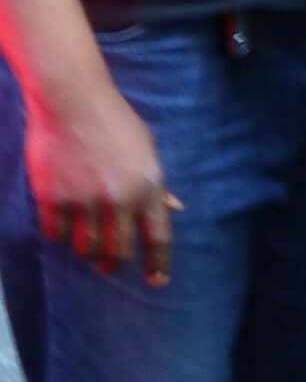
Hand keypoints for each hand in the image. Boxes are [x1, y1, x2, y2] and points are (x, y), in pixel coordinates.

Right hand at [25, 76, 176, 284]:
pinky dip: (60, 235)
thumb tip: (175, 208)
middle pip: (117, 253)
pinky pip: (56, 234)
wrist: (72, 99)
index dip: (158, 265)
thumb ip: (157, 184)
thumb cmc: (114, 122)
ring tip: (84, 243)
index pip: (158, 239)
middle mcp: (119, 200)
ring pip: (85, 248)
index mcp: (148, 188)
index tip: (156, 282)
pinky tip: (62, 226)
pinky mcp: (54, 198)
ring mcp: (85, 201)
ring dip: (85, 251)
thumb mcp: (146, 149)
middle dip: (112, 266)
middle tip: (107, 267)